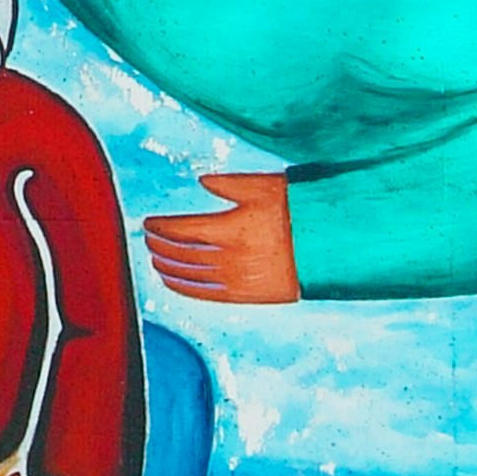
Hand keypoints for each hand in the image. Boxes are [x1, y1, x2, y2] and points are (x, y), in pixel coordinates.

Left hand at [141, 170, 300, 304]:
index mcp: (231, 229)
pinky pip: (206, 295)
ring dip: (168, 267)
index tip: (148, 223)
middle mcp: (229, 258)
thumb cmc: (298, 211)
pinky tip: (172, 281)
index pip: (182, 230)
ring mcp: (237, 280)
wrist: (329, 248)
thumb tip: (200, 180)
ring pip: (190, 276)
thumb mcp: (265, 187)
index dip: (160, 227)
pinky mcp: (247, 295)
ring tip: (155, 259)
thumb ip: (230, 184)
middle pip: (182, 254)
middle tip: (148, 239)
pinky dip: (184, 288)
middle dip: (160, 246)